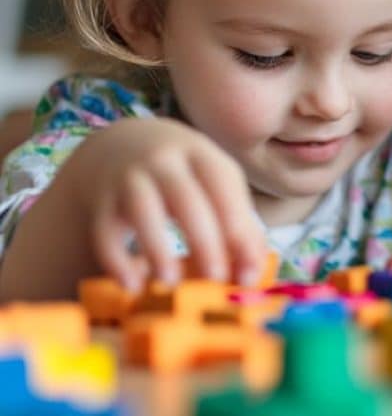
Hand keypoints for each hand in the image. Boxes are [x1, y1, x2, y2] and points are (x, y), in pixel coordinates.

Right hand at [57, 117, 266, 290]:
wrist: (120, 146)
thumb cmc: (184, 176)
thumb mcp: (215, 184)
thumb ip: (238, 224)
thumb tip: (251, 275)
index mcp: (202, 154)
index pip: (225, 187)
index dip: (239, 230)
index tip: (246, 274)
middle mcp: (164, 160)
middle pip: (187, 200)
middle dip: (205, 242)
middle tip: (215, 280)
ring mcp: (129, 177)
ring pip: (142, 210)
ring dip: (158, 249)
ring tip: (171, 282)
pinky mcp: (101, 199)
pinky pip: (105, 231)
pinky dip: (116, 260)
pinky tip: (132, 285)